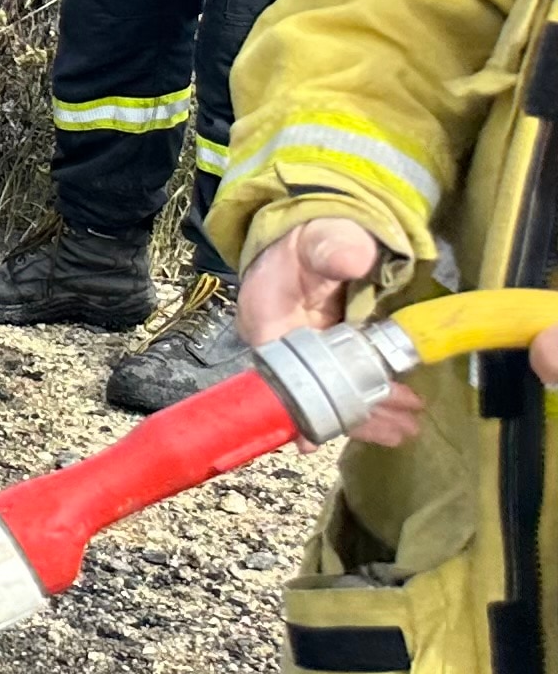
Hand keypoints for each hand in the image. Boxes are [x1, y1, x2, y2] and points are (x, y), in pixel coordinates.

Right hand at [234, 215, 536, 444]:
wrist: (312, 236)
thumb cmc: (308, 239)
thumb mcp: (319, 235)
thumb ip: (333, 246)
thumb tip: (354, 260)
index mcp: (266, 320)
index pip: (276, 373)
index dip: (295, 406)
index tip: (313, 438)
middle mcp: (281, 347)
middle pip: (309, 395)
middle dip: (352, 416)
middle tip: (398, 427)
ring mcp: (307, 355)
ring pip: (331, 396)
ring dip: (368, 415)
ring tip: (407, 427)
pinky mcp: (329, 356)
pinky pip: (346, 387)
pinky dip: (371, 403)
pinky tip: (398, 415)